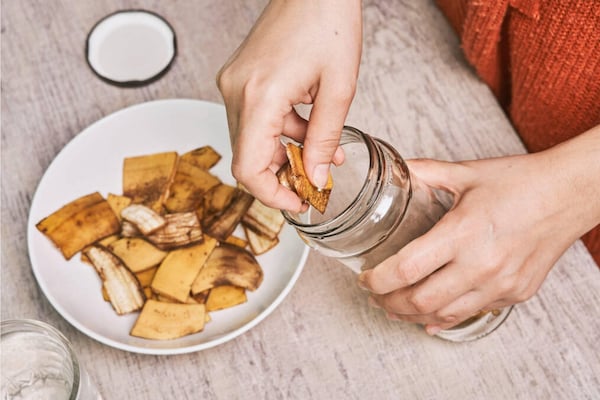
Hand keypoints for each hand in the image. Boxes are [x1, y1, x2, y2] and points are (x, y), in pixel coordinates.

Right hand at [217, 0, 361, 210]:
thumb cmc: (329, 23)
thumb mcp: (338, 89)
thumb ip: (325, 140)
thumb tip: (316, 178)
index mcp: (259, 96)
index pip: (248, 168)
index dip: (271, 194)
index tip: (297, 202)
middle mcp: (236, 92)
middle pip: (247, 157)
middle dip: (282, 175)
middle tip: (314, 182)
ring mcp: (234, 84)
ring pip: (252, 140)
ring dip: (285, 153)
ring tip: (322, 152)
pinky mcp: (240, 78)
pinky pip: (255, 119)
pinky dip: (281, 132)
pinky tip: (310, 130)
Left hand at [358, 127, 599, 334]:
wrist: (570, 194)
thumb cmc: (521, 182)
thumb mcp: (467, 173)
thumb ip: (426, 172)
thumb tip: (398, 169)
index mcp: (462, 231)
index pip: (406, 268)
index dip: (377, 280)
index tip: (365, 278)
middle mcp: (481, 263)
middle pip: (419, 300)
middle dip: (388, 303)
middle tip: (375, 295)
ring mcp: (500, 283)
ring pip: (443, 315)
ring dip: (412, 315)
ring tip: (395, 307)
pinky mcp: (516, 293)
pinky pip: (472, 314)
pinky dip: (445, 318)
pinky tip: (430, 317)